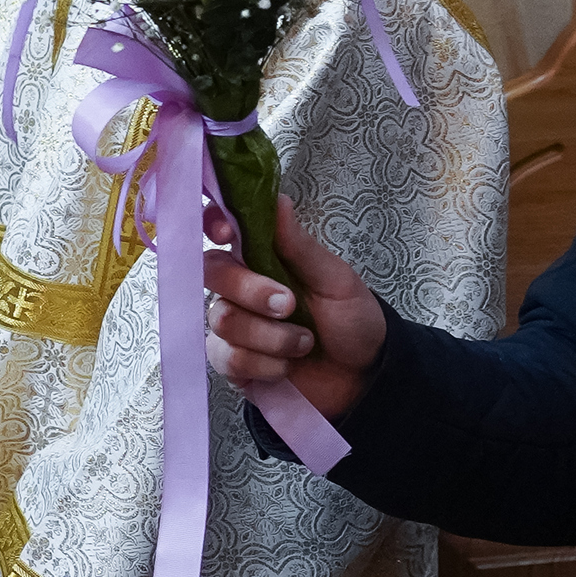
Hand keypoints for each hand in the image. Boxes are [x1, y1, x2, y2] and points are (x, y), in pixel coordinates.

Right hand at [200, 195, 383, 423]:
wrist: (363, 377)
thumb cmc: (351, 320)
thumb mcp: (335, 279)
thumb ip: (300, 245)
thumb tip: (276, 199)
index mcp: (261, 257)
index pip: (219, 229)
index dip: (213, 224)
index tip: (227, 233)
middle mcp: (239, 287)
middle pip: (212, 272)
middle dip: (251, 290)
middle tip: (289, 305)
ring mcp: (232, 326)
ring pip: (222, 319)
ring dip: (270, 335)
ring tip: (304, 343)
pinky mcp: (232, 363)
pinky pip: (228, 357)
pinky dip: (265, 364)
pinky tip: (287, 366)